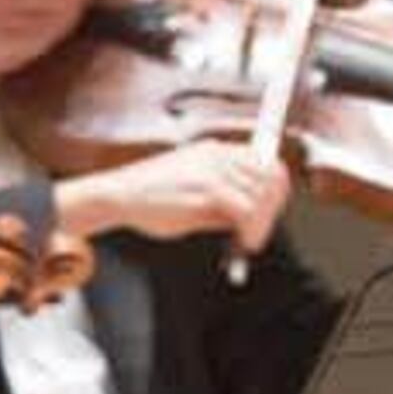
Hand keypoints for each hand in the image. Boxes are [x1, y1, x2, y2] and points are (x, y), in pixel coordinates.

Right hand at [59, 139, 290, 249]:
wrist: (117, 195)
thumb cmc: (148, 199)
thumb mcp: (194, 196)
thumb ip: (223, 202)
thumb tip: (252, 218)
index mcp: (215, 151)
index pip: (266, 162)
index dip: (275, 190)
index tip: (271, 213)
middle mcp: (218, 155)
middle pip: (271, 175)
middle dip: (273, 208)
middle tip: (261, 232)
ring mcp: (214, 169)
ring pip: (263, 193)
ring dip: (263, 223)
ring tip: (250, 241)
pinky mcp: (207, 188)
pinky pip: (248, 209)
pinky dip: (252, 229)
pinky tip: (244, 242)